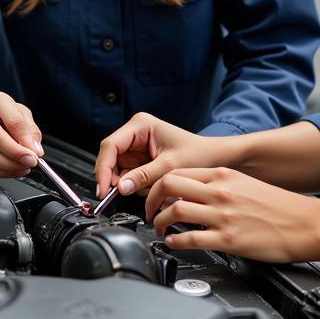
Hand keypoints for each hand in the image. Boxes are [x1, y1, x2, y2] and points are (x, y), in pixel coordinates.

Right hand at [0, 91, 43, 177]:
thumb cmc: (2, 115)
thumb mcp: (21, 114)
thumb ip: (31, 130)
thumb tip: (35, 149)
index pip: (12, 120)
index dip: (25, 140)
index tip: (35, 153)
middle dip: (15, 154)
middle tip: (30, 162)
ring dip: (8, 167)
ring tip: (22, 167)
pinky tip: (10, 170)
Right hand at [94, 112, 232, 201]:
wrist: (215, 159)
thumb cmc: (199, 154)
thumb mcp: (170, 166)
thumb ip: (144, 177)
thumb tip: (121, 187)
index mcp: (140, 125)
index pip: (110, 145)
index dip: (103, 168)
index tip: (104, 188)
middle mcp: (136, 133)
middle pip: (111, 158)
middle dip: (117, 178)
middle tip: (124, 193)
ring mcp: (137, 147)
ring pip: (119, 170)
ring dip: (130, 183)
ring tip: (150, 186)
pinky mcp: (141, 160)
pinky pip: (129, 176)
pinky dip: (137, 185)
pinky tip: (151, 186)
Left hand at [147, 167, 319, 262]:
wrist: (307, 224)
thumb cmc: (281, 207)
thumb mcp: (245, 184)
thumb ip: (219, 185)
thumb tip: (193, 192)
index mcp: (223, 175)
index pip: (178, 171)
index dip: (159, 184)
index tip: (155, 195)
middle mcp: (220, 192)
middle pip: (169, 184)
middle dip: (151, 199)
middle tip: (148, 211)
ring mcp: (223, 216)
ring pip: (174, 211)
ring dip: (158, 221)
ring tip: (158, 229)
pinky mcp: (228, 240)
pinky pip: (190, 239)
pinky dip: (174, 242)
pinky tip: (173, 243)